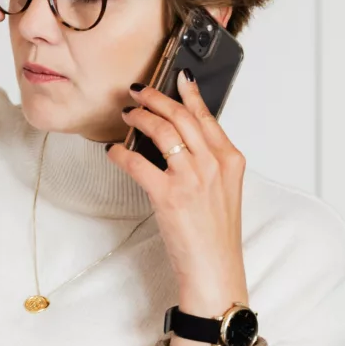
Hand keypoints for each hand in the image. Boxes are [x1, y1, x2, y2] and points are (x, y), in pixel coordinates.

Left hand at [107, 70, 248, 345]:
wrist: (215, 268)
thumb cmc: (216, 233)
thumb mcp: (224, 190)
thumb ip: (209, 161)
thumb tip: (181, 138)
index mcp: (230, 160)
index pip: (206, 115)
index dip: (187, 93)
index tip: (175, 77)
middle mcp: (213, 164)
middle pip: (181, 116)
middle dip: (156, 98)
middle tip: (137, 92)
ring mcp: (192, 178)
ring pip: (161, 130)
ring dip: (139, 117)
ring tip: (126, 115)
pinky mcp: (169, 196)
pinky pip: (137, 162)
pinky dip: (121, 152)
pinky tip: (114, 151)